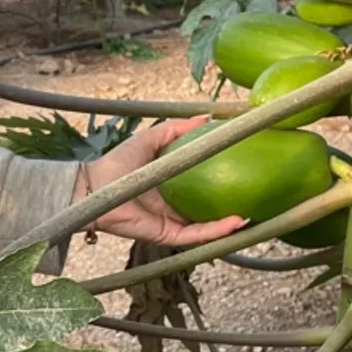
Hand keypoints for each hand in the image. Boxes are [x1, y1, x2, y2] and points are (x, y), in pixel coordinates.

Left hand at [72, 115, 247, 245]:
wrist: (95, 188)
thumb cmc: (118, 163)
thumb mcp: (150, 139)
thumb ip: (175, 129)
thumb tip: (205, 117)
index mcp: (171, 185)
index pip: (202, 185)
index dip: (222, 179)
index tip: (244, 169)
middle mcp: (174, 206)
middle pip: (207, 210)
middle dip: (230, 207)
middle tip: (256, 198)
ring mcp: (172, 222)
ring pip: (207, 228)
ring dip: (230, 225)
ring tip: (255, 216)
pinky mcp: (168, 234)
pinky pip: (197, 235)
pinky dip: (217, 231)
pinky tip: (237, 223)